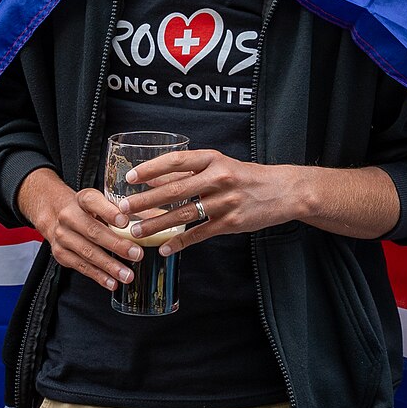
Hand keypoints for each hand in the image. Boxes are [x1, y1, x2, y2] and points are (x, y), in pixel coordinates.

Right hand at [19, 170, 141, 291]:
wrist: (55, 214)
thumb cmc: (87, 209)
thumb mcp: (103, 202)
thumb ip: (127, 209)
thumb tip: (158, 217)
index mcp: (82, 199)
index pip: (93, 202)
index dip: (109, 212)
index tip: (125, 222)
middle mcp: (69, 216)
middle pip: (93, 231)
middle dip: (117, 245)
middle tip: (137, 254)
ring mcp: (62, 236)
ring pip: (87, 252)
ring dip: (109, 266)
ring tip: (127, 275)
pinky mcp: (61, 253)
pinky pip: (81, 266)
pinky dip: (98, 276)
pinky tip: (112, 283)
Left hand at [121, 149, 299, 256]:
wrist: (283, 191)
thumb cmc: (246, 177)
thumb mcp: (221, 165)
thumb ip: (192, 171)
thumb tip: (155, 179)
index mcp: (213, 159)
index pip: (176, 161)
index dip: (151, 169)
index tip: (130, 178)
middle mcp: (218, 178)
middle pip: (175, 189)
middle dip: (145, 201)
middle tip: (123, 209)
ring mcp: (225, 201)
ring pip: (184, 214)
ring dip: (156, 225)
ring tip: (136, 232)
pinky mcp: (231, 222)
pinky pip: (199, 234)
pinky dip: (180, 242)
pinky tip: (164, 248)